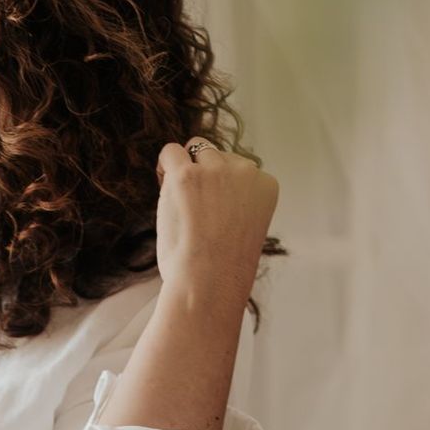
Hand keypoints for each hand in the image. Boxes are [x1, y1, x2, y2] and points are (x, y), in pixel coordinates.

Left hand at [154, 136, 278, 310]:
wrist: (210, 281)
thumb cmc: (223, 265)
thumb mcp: (246, 225)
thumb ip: (236, 199)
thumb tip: (207, 179)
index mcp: (266, 183)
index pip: (239, 167)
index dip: (222, 186)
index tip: (218, 214)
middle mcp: (245, 171)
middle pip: (217, 155)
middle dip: (204, 175)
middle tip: (195, 209)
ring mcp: (216, 170)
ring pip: (196, 148)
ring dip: (185, 169)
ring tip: (179, 199)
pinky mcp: (186, 175)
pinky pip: (170, 152)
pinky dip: (164, 166)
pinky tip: (164, 185)